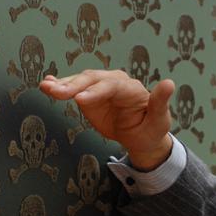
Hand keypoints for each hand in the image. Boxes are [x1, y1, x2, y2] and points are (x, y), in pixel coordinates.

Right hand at [39, 69, 174, 170]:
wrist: (141, 135)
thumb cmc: (152, 128)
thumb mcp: (160, 120)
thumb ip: (161, 102)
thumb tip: (169, 83)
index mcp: (131, 88)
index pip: (111, 85)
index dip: (95, 91)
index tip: (80, 101)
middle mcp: (113, 82)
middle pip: (91, 80)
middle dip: (73, 86)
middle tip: (55, 92)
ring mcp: (99, 88)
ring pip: (79, 82)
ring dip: (61, 84)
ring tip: (46, 87)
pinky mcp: (88, 96)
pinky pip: (73, 89)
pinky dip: (60, 85)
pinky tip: (47, 84)